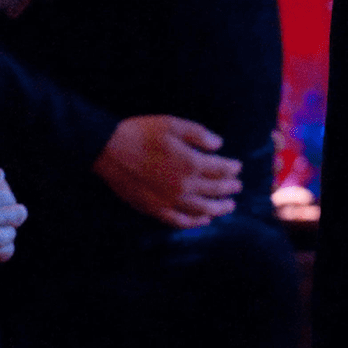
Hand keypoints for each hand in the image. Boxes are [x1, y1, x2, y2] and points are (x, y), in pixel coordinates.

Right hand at [92, 115, 241, 228]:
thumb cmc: (142, 133)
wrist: (110, 150)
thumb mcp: (173, 124)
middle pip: (214, 190)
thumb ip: (199, 134)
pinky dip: (195, 223)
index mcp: (190, 162)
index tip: (238, 167)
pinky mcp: (155, 209)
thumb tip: (219, 145)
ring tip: (229, 206)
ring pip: (202, 209)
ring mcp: (170, 200)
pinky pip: (180, 221)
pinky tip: (203, 221)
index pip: (220, 169)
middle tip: (238, 187)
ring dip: (219, 209)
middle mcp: (184, 185)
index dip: (232, 168)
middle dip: (229, 188)